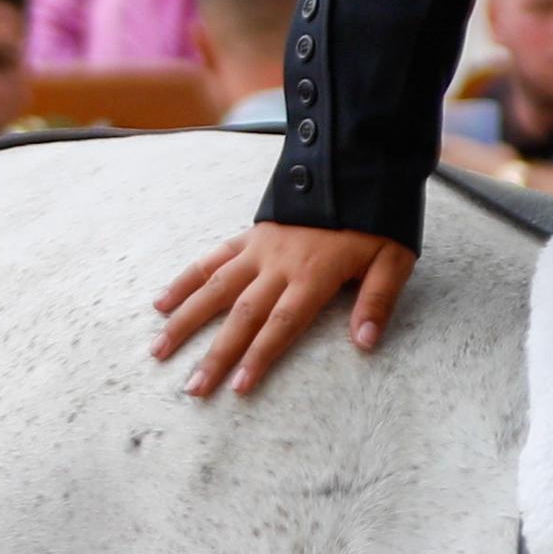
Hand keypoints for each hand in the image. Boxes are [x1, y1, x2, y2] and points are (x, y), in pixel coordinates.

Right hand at [152, 224, 415, 399]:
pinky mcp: (251, 235)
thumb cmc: (379, 218)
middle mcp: (279, 264)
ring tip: (159, 349)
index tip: (237, 387)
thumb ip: (377, 300)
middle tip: (192, 388)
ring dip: (186, 320)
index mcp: (314, 274)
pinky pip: (212, 259)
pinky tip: (162, 302)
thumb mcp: (393, 259)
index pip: (282, 324)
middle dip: (216, 354)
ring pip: (215, 287)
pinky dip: (186, 280)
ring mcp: (260, 249)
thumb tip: (365, 343)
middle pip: (242, 315)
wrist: (356, 165)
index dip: (259, 356)